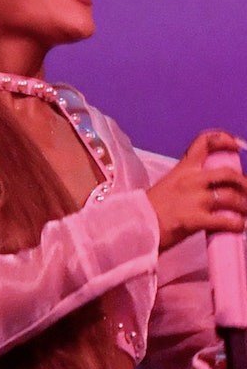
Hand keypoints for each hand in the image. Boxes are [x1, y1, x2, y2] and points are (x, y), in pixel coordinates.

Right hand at [147, 131, 246, 251]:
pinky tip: (238, 227)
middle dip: (243, 183)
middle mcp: (190, 180)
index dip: (225, 139)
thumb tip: (210, 188)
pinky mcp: (194, 219)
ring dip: (244, 206)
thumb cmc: (149, 211)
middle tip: (246, 193)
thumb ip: (188, 183)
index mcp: (182, 169)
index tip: (237, 145)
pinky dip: (236, 224)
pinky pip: (225, 220)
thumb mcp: (167, 186)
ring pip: (231, 197)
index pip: (205, 142)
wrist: (133, 229)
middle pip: (228, 173)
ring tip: (245, 214)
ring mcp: (193, 199)